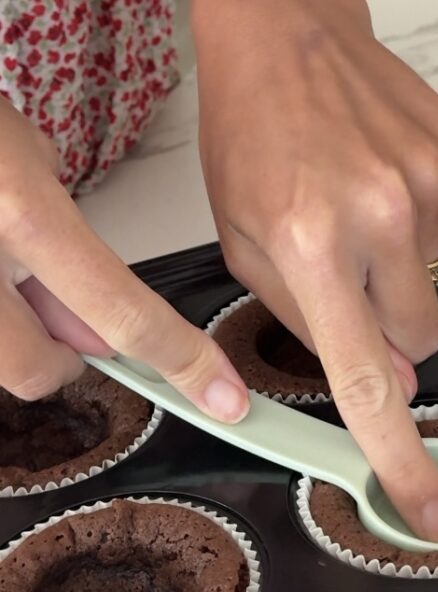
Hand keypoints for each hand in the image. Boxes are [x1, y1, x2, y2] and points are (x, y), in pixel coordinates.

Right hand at [0, 101, 248, 421]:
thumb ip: (68, 243)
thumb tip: (93, 328)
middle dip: (60, 356)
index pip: (119, 312)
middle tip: (59, 316)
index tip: (219, 394)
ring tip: (1, 267)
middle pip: (35, 371)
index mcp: (14, 209)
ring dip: (10, 333)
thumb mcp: (22, 155)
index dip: (179, 361)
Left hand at [191, 0, 437, 542]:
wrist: (287, 35)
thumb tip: (389, 380)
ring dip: (398, 274)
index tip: (431, 512)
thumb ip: (310, 329)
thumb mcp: (247, 247)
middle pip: (420, 342)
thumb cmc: (255, 136)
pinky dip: (420, 229)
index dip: (402, 463)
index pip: (368, 385)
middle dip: (385, 329)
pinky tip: (381, 187)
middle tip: (345, 276)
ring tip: (356, 216)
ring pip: (436, 290)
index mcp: (312, 247)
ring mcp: (430, 185)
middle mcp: (380, 218)